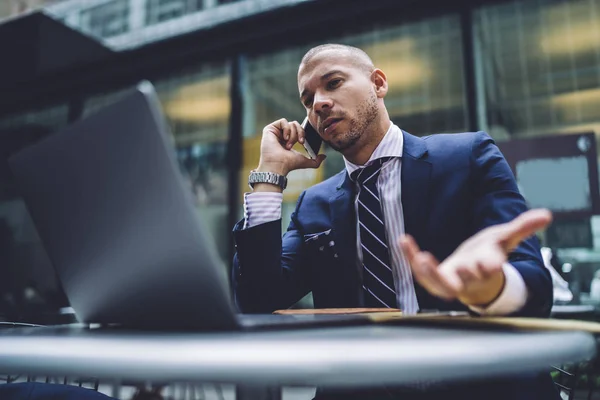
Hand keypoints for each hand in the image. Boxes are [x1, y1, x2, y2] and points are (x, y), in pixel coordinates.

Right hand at [257, 118, 325, 176]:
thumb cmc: (288, 164)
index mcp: (288, 141)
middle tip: (299, 142)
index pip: (298, 130)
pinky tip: (285, 138)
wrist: (278, 165)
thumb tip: (324, 156)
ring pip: (291, 123)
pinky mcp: (270, 129)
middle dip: (300, 133)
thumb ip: (315, 161)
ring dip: (293, 134)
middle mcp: (281, 135)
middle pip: (296, 124)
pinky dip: (287, 129)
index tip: (302, 142)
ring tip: (288, 145)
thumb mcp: (305, 162)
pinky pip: (283, 121)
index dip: (303, 133)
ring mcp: (275, 132)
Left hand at [399, 209, 551, 306]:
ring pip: (439, 284)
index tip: (490, 264)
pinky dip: (411, 257)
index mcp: (487, 267)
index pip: (490, 268)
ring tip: (421, 258)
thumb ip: (522, 228)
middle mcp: (468, 277)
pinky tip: (404, 240)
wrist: (474, 274)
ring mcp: (450, 280)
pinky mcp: (433, 277)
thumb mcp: (504, 239)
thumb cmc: (489, 255)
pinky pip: (419, 271)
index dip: (490, 266)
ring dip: (429, 272)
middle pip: (465, 281)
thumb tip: (546, 215)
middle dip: (462, 275)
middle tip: (462, 267)